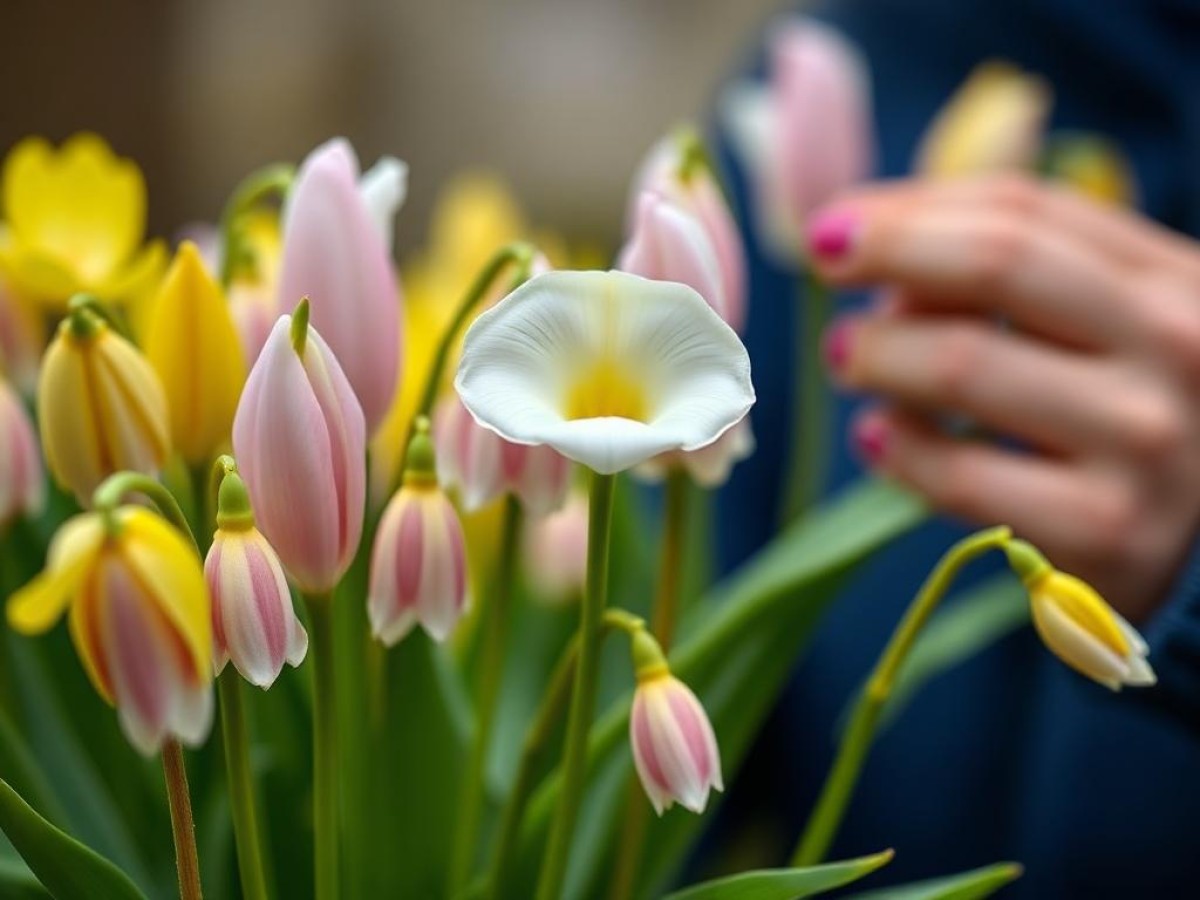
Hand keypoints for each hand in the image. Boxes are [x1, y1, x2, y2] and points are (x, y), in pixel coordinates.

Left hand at [808, 175, 1199, 618]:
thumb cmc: (1136, 424)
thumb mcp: (1117, 328)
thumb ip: (1029, 270)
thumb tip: (882, 229)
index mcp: (1176, 280)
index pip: (1027, 212)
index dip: (911, 210)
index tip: (835, 223)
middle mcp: (1177, 348)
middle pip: (997, 265)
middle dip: (889, 253)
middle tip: (826, 267)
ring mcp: (1147, 442)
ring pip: (961, 365)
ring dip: (877, 353)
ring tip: (849, 359)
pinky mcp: (1107, 531)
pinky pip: (958, 473)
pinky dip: (896, 447)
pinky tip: (875, 437)